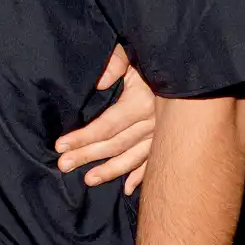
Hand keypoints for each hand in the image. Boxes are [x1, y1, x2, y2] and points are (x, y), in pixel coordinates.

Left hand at [54, 44, 154, 194]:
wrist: (183, 68)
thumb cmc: (149, 59)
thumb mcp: (131, 55)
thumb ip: (114, 65)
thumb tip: (100, 83)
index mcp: (140, 103)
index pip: (106, 126)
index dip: (83, 137)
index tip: (61, 145)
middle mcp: (152, 124)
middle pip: (115, 145)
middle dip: (87, 156)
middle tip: (64, 165)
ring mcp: (162, 135)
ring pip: (132, 158)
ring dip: (110, 171)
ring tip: (88, 180)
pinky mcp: (168, 140)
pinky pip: (152, 162)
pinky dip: (140, 176)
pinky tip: (126, 189)